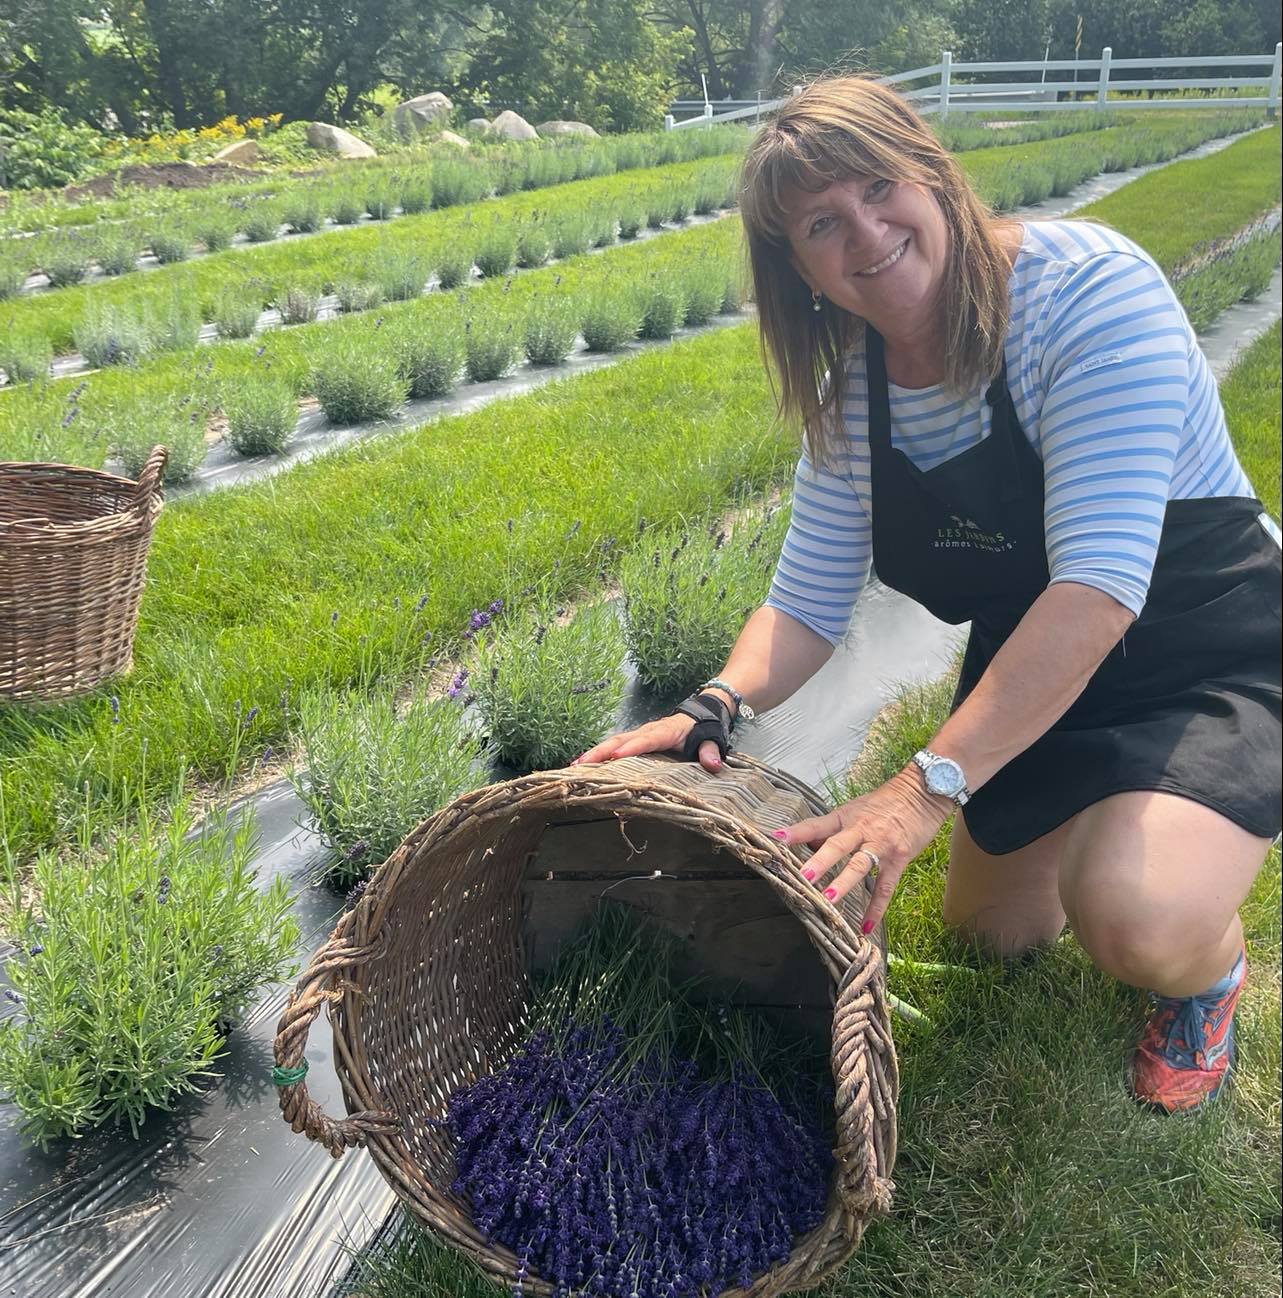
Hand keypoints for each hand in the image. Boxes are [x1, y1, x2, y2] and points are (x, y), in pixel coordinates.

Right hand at [572, 714, 724, 772]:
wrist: (703, 712)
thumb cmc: (704, 727)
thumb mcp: (712, 738)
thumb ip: (711, 751)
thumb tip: (713, 764)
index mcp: (666, 731)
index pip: (648, 740)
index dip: (632, 747)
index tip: (616, 755)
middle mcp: (649, 731)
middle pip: (621, 740)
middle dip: (601, 752)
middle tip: (581, 764)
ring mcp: (640, 735)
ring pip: (614, 742)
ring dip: (595, 754)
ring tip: (575, 766)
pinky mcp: (636, 740)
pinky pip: (616, 746)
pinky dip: (600, 755)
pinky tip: (585, 765)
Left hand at [773, 767, 952, 933]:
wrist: (923, 792)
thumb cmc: (885, 802)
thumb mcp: (854, 809)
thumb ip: (831, 829)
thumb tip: (805, 843)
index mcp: (845, 817)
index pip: (816, 824)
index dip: (797, 832)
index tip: (776, 839)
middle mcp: (861, 829)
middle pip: (837, 845)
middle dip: (819, 861)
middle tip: (802, 877)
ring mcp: (881, 844)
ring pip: (860, 865)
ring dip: (843, 883)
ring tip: (828, 900)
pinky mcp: (899, 858)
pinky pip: (885, 886)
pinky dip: (876, 907)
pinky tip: (865, 926)